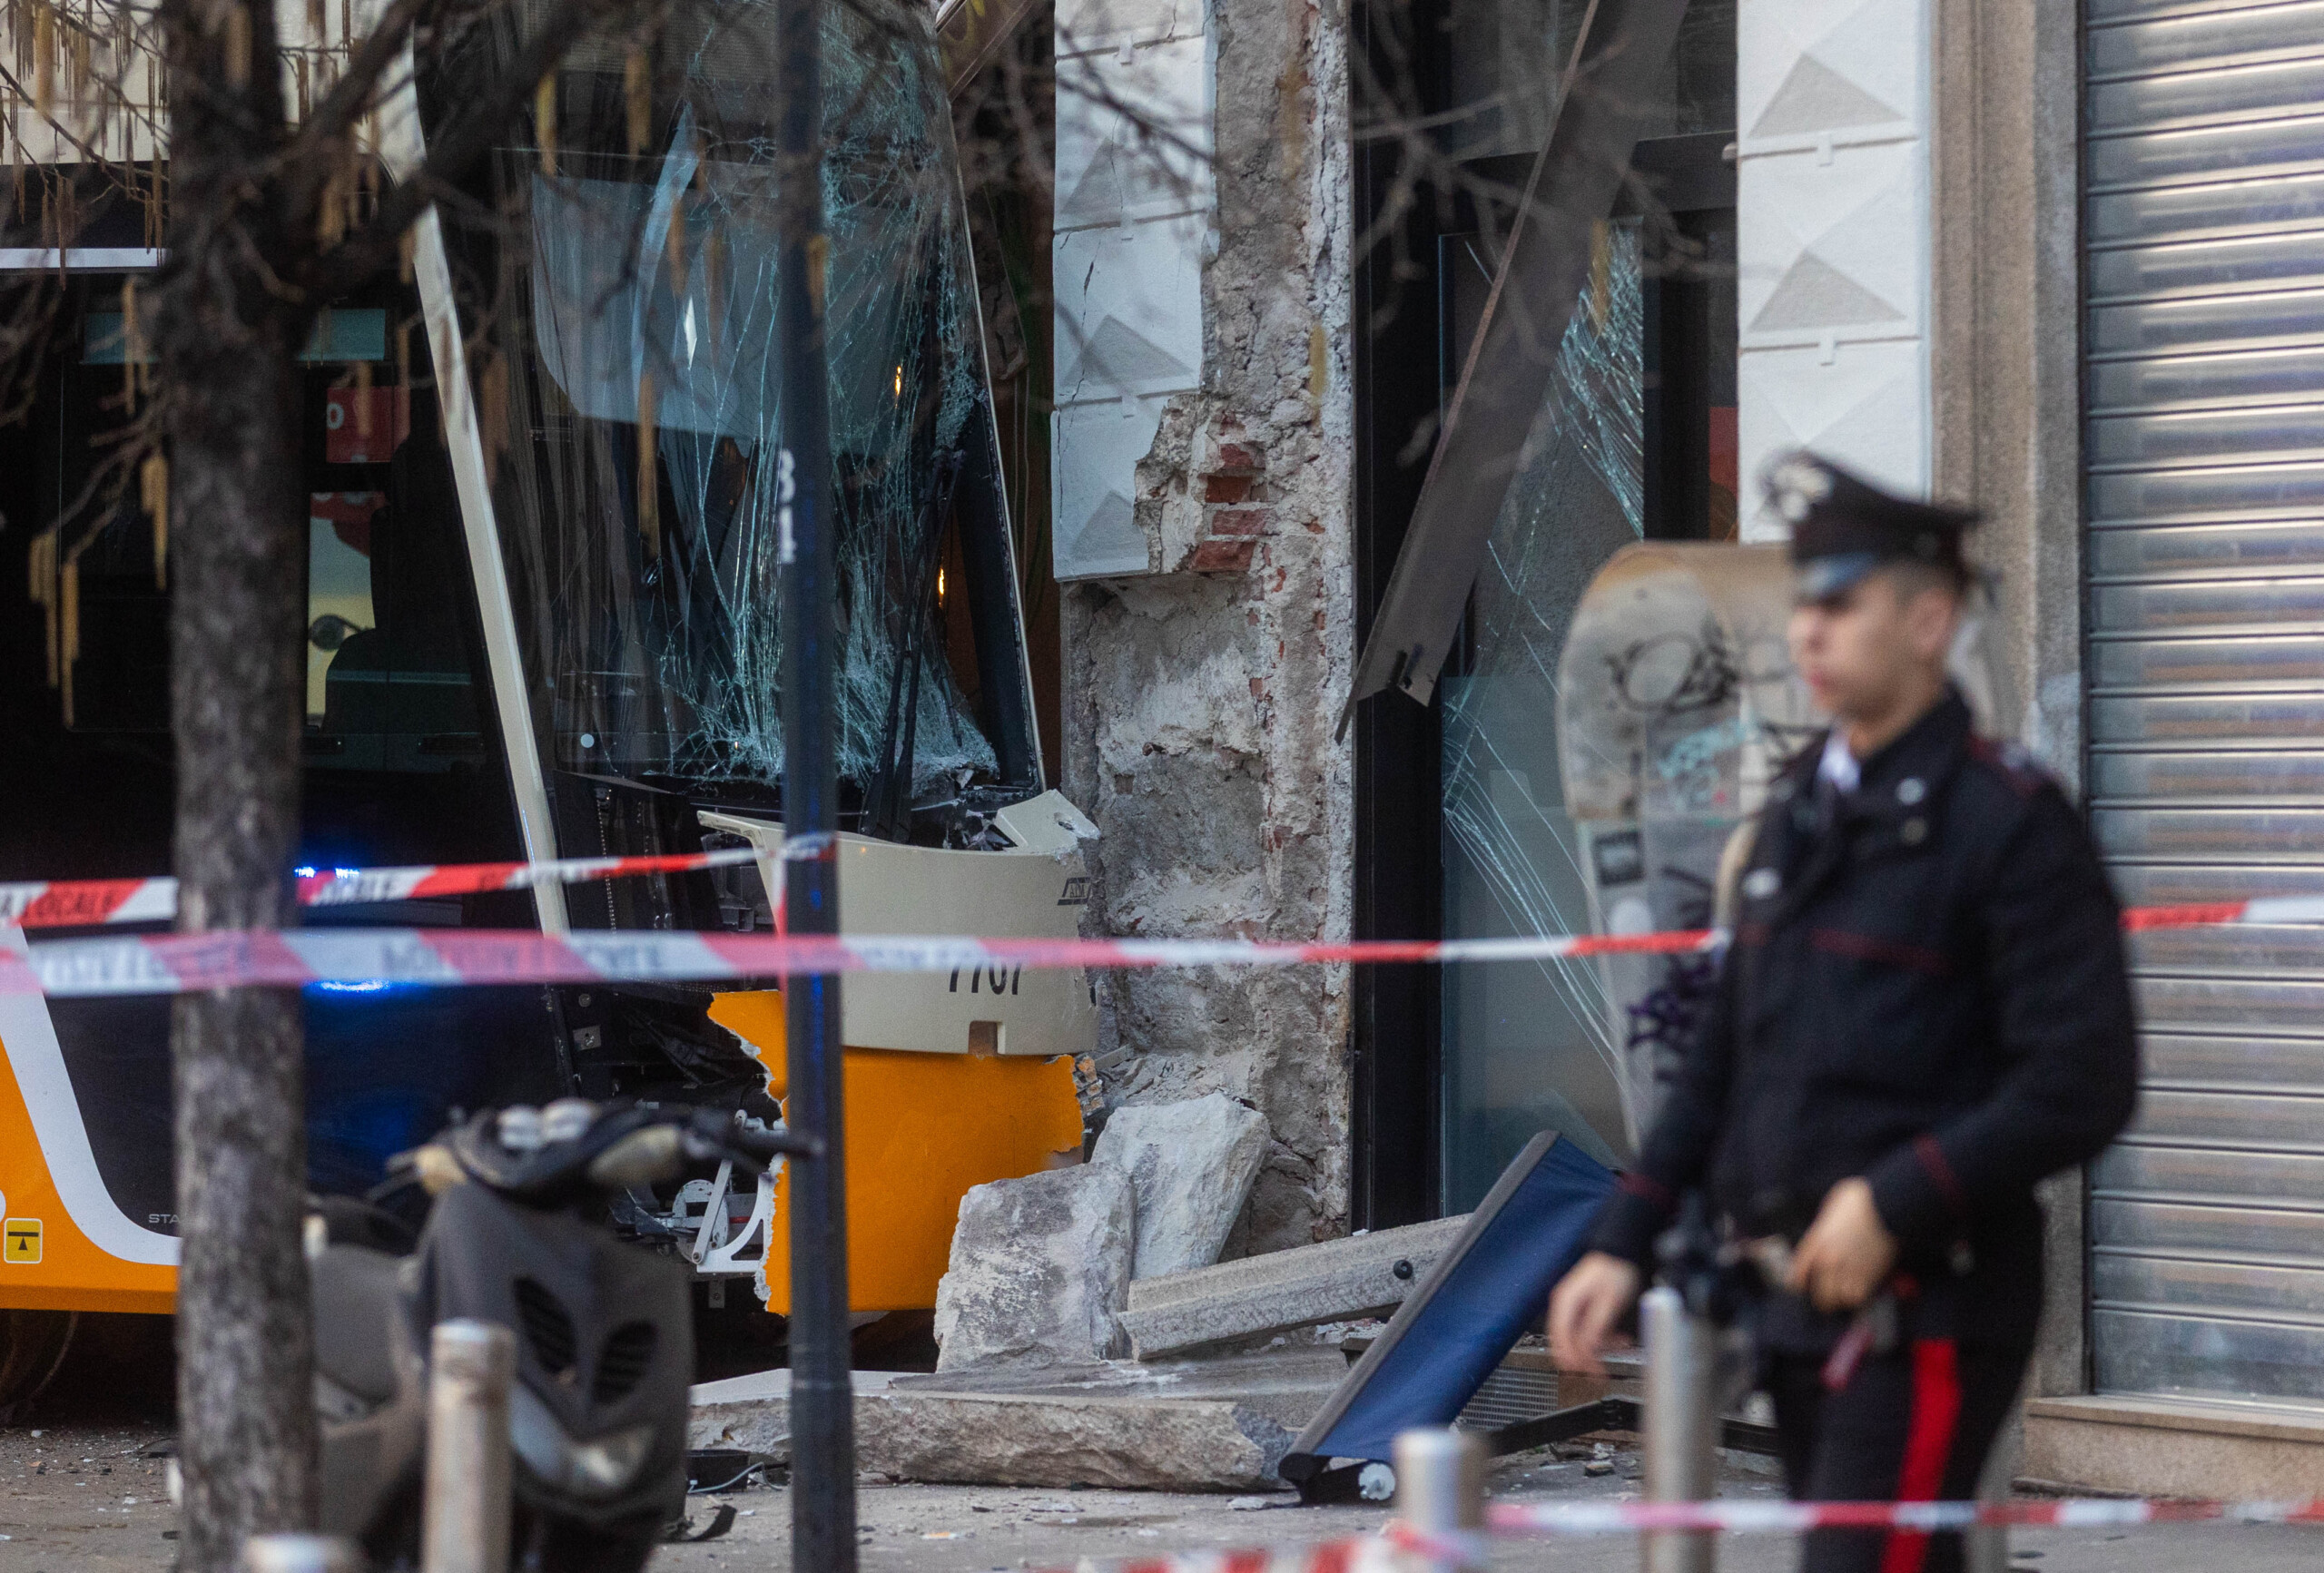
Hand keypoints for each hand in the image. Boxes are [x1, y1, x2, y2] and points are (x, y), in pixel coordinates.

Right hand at [1547, 1251, 1641, 1374]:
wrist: (1620, 1251)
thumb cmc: (1614, 1269)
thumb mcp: (1609, 1301)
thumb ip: (1596, 1326)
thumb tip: (1588, 1348)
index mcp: (1565, 1302)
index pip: (1560, 1337)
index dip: (1571, 1358)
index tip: (1585, 1371)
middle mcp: (1565, 1305)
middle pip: (1566, 1340)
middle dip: (1584, 1357)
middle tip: (1600, 1371)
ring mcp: (1573, 1306)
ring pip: (1578, 1337)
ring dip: (1597, 1347)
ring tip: (1618, 1349)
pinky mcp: (1583, 1308)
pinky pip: (1587, 1329)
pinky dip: (1602, 1337)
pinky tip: (1618, 1339)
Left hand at [1787, 1177, 1897, 1312]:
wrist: (1886, 1205)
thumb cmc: (1859, 1199)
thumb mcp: (1832, 1208)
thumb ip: (1825, 1225)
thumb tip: (1826, 1231)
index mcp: (1817, 1241)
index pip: (1798, 1273)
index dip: (1798, 1283)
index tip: (1800, 1286)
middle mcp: (1830, 1259)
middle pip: (1821, 1295)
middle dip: (1823, 1299)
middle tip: (1827, 1298)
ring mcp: (1851, 1268)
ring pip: (1841, 1299)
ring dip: (1842, 1298)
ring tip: (1844, 1294)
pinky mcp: (1871, 1274)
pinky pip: (1860, 1296)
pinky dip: (1859, 1296)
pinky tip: (1859, 1290)